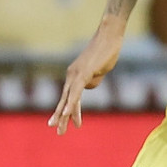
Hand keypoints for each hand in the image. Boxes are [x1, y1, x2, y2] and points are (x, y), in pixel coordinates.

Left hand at [51, 18, 125, 133]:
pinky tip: (67, 113)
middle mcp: (71, 74)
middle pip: (64, 99)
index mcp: (74, 74)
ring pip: (68, 98)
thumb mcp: (100, 69)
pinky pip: (76, 92)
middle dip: (60, 116)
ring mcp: (76, 73)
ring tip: (61, 129)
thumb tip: (89, 87)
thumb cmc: (107, 50)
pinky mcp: (84, 73)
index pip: (68, 96)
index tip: (64, 123)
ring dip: (64, 114)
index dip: (67, 110)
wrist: (110, 34)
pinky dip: (71, 103)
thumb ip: (93, 79)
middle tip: (57, 131)